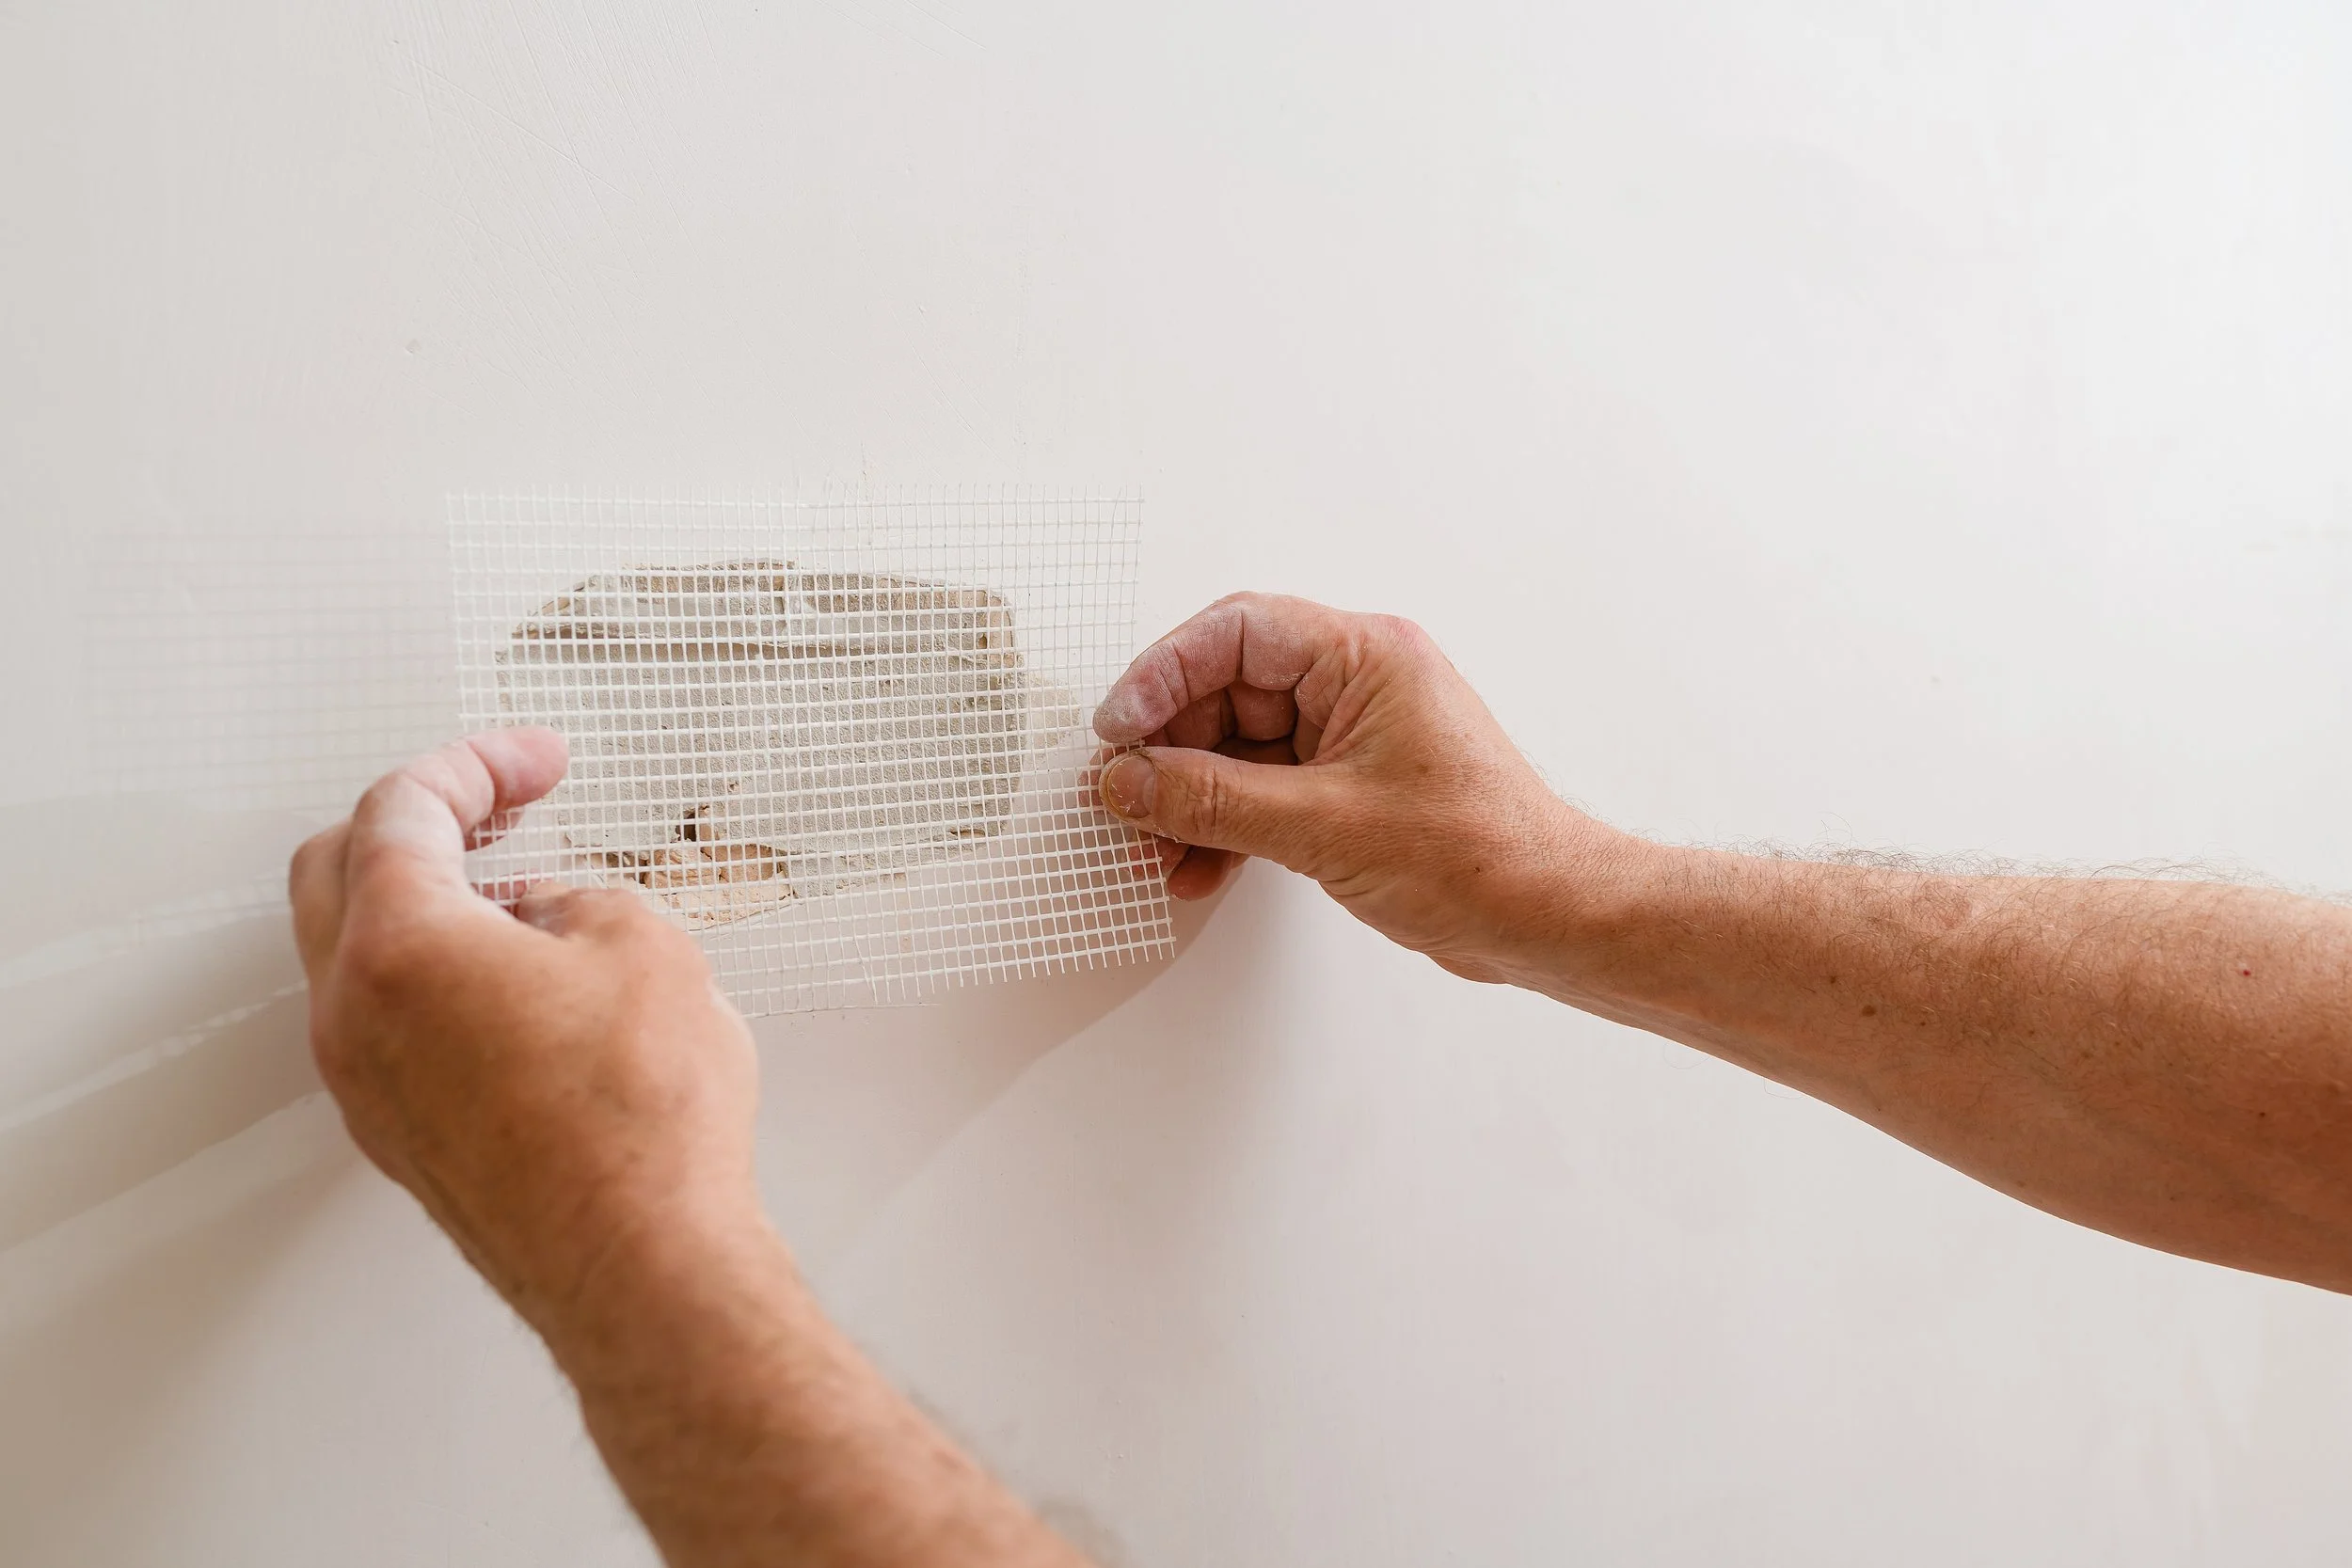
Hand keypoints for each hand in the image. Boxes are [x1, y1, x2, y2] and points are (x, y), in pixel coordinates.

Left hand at [288, 729, 764, 1335]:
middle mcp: (355, 1014)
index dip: (477, 765)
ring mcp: (368, 1084)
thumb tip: (556, 917)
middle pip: (339, 870)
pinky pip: (388, 1023)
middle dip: (421, 820)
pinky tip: (516, 981)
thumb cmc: (640, 1127)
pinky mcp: (402, 1136)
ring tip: (524, 896)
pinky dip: (433, 975)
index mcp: (400, 945)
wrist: (642, 1263)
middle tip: (501, 803)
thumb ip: (582, 900)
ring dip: (426, 901)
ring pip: (356, 953)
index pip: (403, 810)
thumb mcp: (646, 947)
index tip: (532, 761)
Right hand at [1094, 593, 1633, 984]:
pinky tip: (1198, 865)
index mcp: (1365, 656)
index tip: (1118, 728)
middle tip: (1124, 796)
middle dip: (1170, 749)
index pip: (1236, 633)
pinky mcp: (1351, 786)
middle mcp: (1359, 683)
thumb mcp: (1323, 827)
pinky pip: (1265, 787)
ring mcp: (1354, 735)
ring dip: (1191, 797)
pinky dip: (1227, 824)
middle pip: (1228, 689)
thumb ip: (1212, 800)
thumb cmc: (1480, 855)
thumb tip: (1131, 781)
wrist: (1548, 917)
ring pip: (1240, 745)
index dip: (1163, 674)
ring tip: (1153, 846)